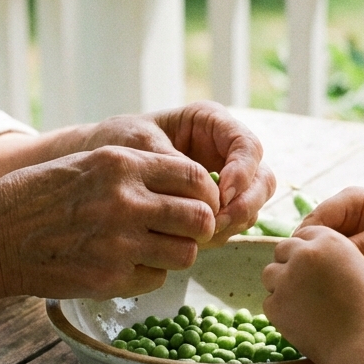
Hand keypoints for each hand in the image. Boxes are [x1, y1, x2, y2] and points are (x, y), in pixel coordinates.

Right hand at [0, 146, 218, 298]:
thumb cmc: (38, 197)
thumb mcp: (88, 164)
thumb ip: (137, 171)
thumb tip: (191, 187)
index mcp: (121, 164)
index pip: (194, 177)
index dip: (205, 194)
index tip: (197, 204)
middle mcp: (125, 201)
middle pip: (200, 218)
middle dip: (199, 228)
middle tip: (183, 233)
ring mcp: (119, 243)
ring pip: (185, 254)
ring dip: (175, 254)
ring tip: (150, 250)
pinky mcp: (110, 278)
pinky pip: (156, 280)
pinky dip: (147, 276)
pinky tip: (121, 266)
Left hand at [84, 101, 274, 244]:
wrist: (101, 167)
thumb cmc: (119, 143)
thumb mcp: (140, 144)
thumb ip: (173, 164)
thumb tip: (207, 194)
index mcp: (212, 122)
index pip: (247, 146)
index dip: (243, 172)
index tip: (222, 195)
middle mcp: (226, 149)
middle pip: (262, 178)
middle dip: (244, 204)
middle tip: (216, 224)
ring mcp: (226, 178)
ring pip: (253, 204)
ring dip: (233, 224)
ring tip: (200, 235)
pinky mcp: (218, 204)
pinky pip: (234, 222)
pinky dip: (221, 234)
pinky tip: (194, 240)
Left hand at [261, 226, 363, 363]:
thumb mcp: (357, 268)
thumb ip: (331, 257)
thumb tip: (308, 257)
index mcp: (328, 241)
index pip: (305, 234)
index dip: (307, 250)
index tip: (313, 267)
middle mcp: (304, 254)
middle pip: (283, 250)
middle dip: (290, 263)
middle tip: (304, 287)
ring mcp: (286, 279)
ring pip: (270, 274)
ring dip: (281, 284)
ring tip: (303, 304)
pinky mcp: (275, 305)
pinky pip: (269, 302)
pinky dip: (281, 310)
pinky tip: (302, 321)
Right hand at [300, 187, 363, 280]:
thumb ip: (354, 246)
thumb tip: (323, 258)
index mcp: (350, 200)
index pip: (315, 218)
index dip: (305, 240)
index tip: (303, 264)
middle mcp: (343, 214)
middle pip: (312, 233)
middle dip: (308, 253)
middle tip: (305, 278)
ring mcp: (345, 231)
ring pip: (318, 248)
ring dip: (316, 263)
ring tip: (313, 284)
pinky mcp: (349, 248)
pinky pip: (329, 259)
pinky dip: (326, 270)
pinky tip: (324, 285)